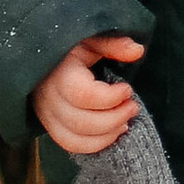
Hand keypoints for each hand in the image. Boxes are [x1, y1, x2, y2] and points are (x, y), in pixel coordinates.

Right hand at [33, 33, 144, 154]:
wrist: (46, 57)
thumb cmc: (72, 46)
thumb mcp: (91, 38)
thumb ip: (113, 44)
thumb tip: (137, 51)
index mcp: (60, 73)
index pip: (83, 95)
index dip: (111, 97)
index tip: (127, 89)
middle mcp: (49, 97)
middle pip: (81, 122)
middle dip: (114, 118)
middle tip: (133, 107)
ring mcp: (46, 114)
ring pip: (75, 139)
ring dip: (106, 135)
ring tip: (125, 122)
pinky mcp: (50, 125)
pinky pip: (70, 145)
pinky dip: (94, 144)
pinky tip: (112, 132)